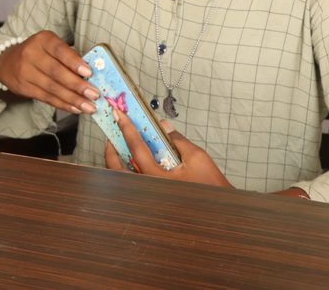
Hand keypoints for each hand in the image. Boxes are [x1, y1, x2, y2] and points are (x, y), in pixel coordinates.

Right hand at [0, 31, 99, 114]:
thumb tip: (91, 76)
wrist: (8, 62)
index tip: (89, 73)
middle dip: (77, 85)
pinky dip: (63, 104)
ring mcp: (25, 72)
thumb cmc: (39, 53)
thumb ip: (69, 56)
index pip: (59, 50)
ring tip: (89, 106)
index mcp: (42, 40)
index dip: (74, 62)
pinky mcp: (23, 88)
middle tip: (94, 94)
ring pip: (52, 88)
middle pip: (56, 72)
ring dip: (73, 99)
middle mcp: (31, 54)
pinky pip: (46, 98)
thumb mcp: (51, 46)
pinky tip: (76, 108)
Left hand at [105, 109, 232, 188]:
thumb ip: (177, 139)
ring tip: (117, 146)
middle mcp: (148, 189)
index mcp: (157, 178)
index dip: (127, 129)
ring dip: (115, 161)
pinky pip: (132, 184)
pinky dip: (126, 171)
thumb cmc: (211, 186)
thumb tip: (163, 124)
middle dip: (110, 149)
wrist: (219, 214)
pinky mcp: (150, 199)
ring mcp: (147, 196)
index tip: (119, 115)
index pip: (137, 149)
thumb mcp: (197, 158)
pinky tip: (130, 161)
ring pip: (121, 179)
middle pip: (117, 169)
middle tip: (111, 133)